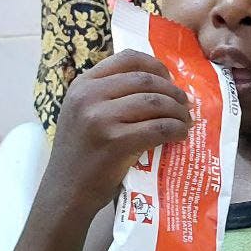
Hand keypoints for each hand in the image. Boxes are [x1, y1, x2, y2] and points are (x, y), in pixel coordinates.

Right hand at [47, 49, 191, 212]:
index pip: (127, 58)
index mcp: (83, 84)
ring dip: (178, 111)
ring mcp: (102, 119)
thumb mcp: (82, 113)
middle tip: (184, 104)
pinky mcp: (116, 142)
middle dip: (172, 91)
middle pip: (146, 80)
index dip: (155, 66)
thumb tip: (156, 84)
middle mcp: (89, 96)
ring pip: (156, 102)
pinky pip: (159, 128)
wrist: (65, 191)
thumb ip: (107, 95)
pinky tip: (180, 135)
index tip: (168, 80)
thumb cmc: (80, 155)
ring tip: (185, 120)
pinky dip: (176, 130)